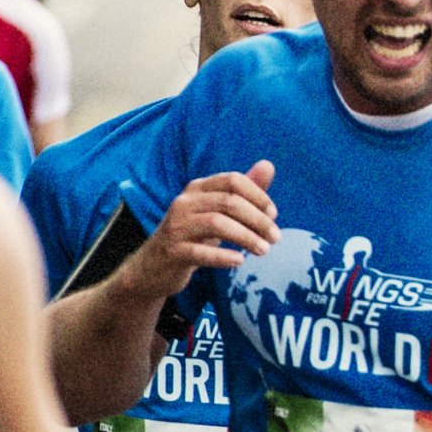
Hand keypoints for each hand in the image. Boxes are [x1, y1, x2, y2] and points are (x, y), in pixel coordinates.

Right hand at [142, 162, 278, 295]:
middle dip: (257, 220)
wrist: (155, 266)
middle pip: (228, 202)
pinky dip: (223, 256)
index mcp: (197, 188)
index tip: (273, 215)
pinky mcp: (172, 251)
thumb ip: (243, 191)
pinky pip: (200, 251)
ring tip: (264, 250)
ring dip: (246, 237)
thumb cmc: (193, 235)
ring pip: (216, 223)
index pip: (233, 180)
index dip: (258, 196)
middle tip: (275, 238)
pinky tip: (239, 261)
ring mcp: (176, 226)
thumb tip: (268, 165)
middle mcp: (184, 202)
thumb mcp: (217, 212)